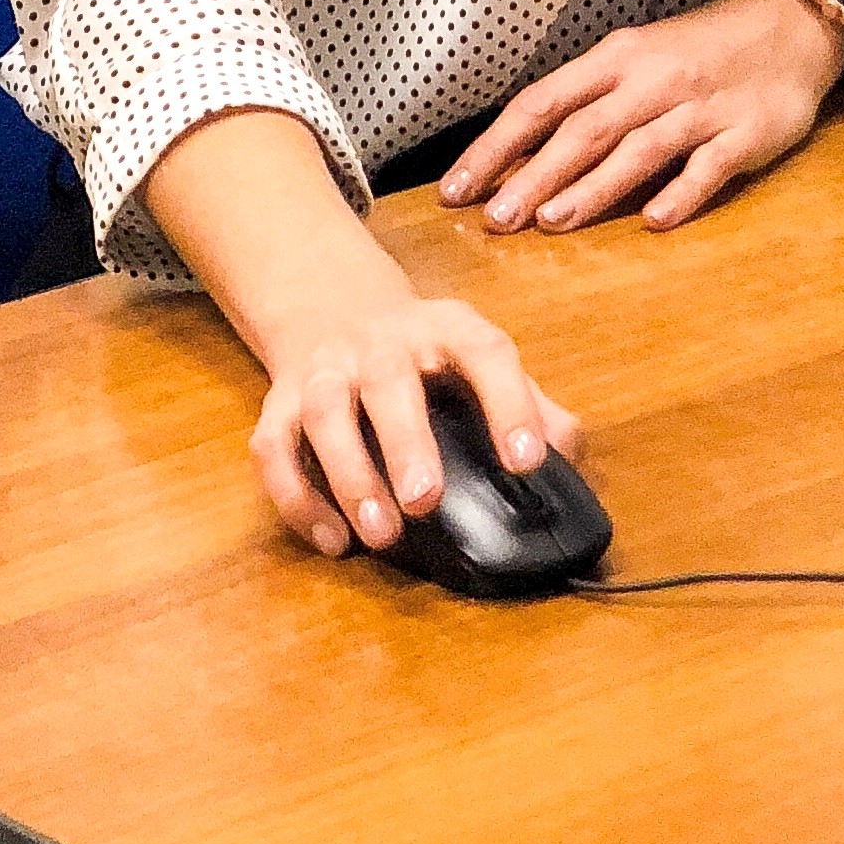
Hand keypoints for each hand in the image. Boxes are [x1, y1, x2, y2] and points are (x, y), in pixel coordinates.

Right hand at [250, 268, 580, 559]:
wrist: (332, 304)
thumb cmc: (424, 352)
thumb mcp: (478, 357)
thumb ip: (528, 400)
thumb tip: (569, 452)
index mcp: (446, 327)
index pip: (484, 351)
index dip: (509, 402)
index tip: (528, 460)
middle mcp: (381, 342)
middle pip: (389, 382)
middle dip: (406, 441)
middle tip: (427, 501)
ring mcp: (325, 369)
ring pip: (325, 413)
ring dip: (348, 474)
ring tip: (379, 534)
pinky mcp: (278, 402)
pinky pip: (274, 447)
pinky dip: (296, 496)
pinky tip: (331, 539)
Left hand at [440, 0, 843, 237]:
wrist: (790, 23)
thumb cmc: (697, 49)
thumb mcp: (636, 57)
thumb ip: (587, 101)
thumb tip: (519, 155)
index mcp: (617, 58)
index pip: (543, 102)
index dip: (496, 147)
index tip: (456, 190)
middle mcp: (653, 80)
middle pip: (585, 129)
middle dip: (536, 174)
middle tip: (495, 221)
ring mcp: (702, 108)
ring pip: (640, 148)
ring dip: (595, 187)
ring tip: (552, 223)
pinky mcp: (746, 133)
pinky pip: (709, 166)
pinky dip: (682, 193)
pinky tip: (655, 222)